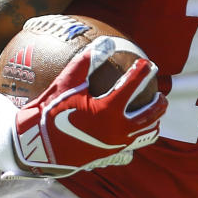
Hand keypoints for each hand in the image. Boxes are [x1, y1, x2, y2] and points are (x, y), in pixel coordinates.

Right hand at [12, 36, 166, 176]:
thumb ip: (88, 61)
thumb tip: (106, 42)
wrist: (36, 148)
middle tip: (161, 93)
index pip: (133, 86)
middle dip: (159, 103)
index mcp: (108, 111)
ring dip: (153, 122)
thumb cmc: (49, 112)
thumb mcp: (67, 83)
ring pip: (144, 135)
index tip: (148, 63)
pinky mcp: (107, 156)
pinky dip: (138, 136)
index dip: (142, 72)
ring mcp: (114, 145)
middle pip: (149, 115)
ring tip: (155, 113)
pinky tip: (134, 130)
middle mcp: (117, 130)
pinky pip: (131, 146)